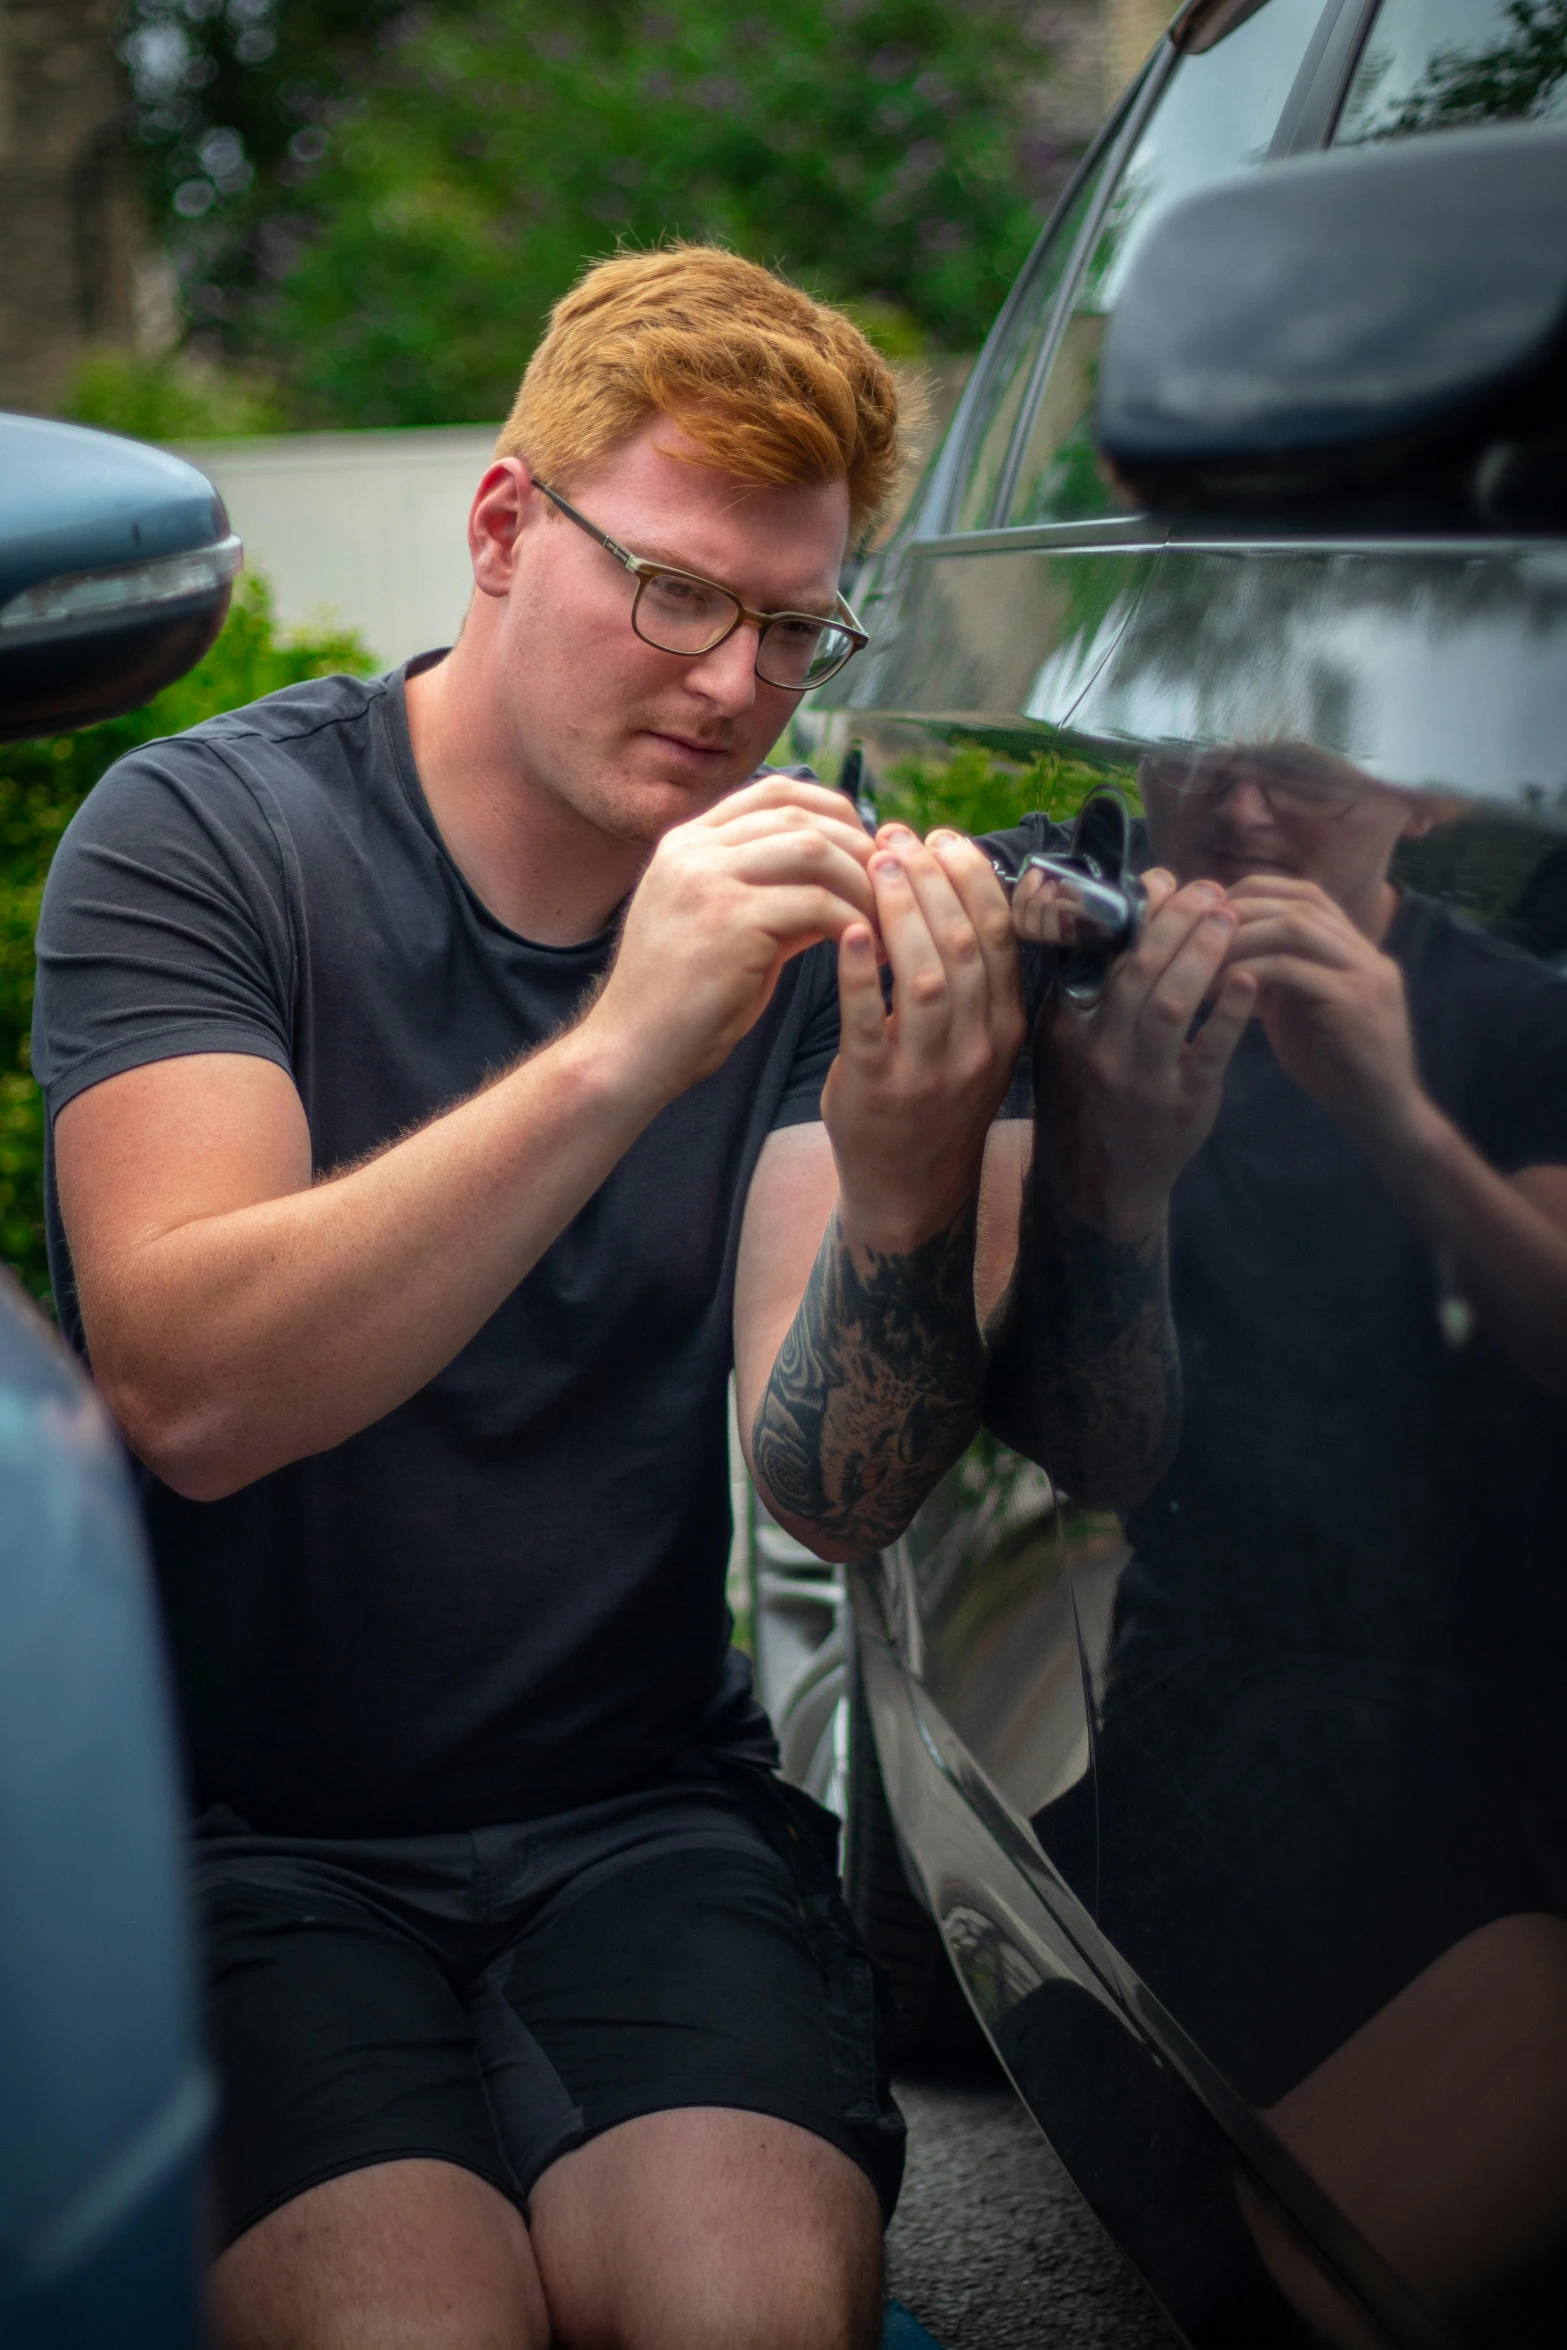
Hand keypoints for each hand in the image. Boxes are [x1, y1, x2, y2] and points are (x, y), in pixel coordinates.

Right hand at [584, 773, 876, 1106]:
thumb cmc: (685, 1000)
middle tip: (890, 891)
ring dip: (861, 884)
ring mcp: (707, 879)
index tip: (866, 850)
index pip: (776, 792)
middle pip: (801, 814)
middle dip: (857, 848)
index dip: (833, 811)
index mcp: (688, 842)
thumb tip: (849, 877)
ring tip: (883, 923)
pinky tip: (866, 950)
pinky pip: (817, 904)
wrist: (632, 1050)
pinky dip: (853, 923)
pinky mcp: (728, 920)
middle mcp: (693, 849)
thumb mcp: (729, 928)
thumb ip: (776, 894)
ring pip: (814, 850)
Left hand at [822, 823, 1025, 1252]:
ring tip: (875, 865)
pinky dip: (860, 972)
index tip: (941, 837)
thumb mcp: (976, 1040)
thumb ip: (974, 976)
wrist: (909, 1186)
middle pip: (965, 943)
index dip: (971, 876)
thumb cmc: (935, 1098)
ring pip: (928, 976)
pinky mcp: (879, 1088)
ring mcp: (931, 1070)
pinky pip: (871, 1021)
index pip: (1002, 933)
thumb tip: (951, 882)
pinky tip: (847, 931)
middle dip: (931, 879)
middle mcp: (978, 1045)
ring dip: (900, 910)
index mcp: (1007, 1024)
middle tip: (897, 838)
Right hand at [1037, 871, 1253, 1237]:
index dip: (1135, 911)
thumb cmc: (1088, 1102)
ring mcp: (1141, 1076)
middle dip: (1177, 919)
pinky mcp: (1183, 1101)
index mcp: (1067, 1025)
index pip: (1100, 953)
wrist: (1102, 1184)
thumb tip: (1119, 920)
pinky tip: (1248, 979)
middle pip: (1138, 967)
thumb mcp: (1066, 1047)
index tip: (1163, 881)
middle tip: (1209, 889)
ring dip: (1203, 951)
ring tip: (1229, 917)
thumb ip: (1085, 992)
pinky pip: (1209, 1048)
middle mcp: (1099, 1048)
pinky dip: (1230, 1010)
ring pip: (1171, 1001)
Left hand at [1220, 875, 1420, 1147]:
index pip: (1304, 894)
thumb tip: (1226, 952)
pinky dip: (1250, 972)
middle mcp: (1365, 952)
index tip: (1208, 915)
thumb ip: (1275, 977)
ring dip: (1242, 938)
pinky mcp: (1356, 1002)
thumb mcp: (1298, 1011)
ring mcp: (1366, 973)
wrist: (1381, 1114)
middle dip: (1241, 911)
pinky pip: (1293, 970)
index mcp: (1353, 948)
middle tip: (1195, 933)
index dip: (1253, 894)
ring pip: (1296, 927)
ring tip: (1202, 959)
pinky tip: (1220, 990)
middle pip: (1298, 902)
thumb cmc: (1335, 1067)